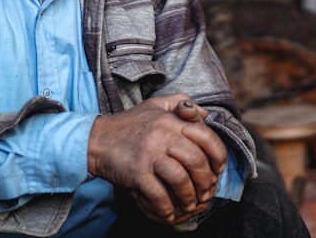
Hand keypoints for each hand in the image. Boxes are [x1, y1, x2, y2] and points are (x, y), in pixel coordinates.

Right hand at [88, 94, 226, 223]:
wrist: (96, 139)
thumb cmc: (129, 124)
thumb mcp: (155, 105)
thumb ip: (181, 103)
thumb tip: (205, 115)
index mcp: (171, 120)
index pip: (206, 136)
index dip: (218, 155)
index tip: (218, 169)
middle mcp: (163, 135)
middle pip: (196, 161)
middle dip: (206, 181)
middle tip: (206, 192)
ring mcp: (149, 154)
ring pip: (181, 180)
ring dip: (189, 197)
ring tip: (190, 204)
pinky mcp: (136, 173)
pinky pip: (159, 194)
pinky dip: (167, 207)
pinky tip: (169, 211)